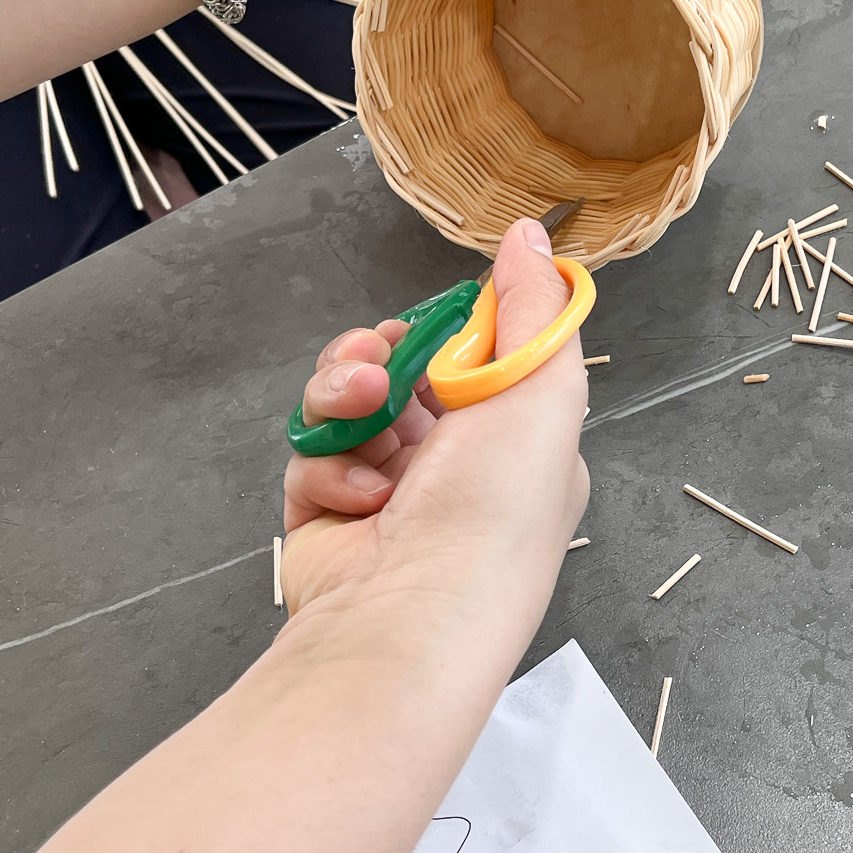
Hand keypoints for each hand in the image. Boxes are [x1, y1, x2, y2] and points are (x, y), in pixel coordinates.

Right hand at [280, 219, 589, 613]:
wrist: (407, 618)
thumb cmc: (492, 510)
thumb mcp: (538, 391)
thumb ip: (532, 307)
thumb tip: (530, 234)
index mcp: (518, 448)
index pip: (477, 363)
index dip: (447, 333)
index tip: (432, 322)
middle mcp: (456, 474)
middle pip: (403, 374)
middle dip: (380, 355)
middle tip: (375, 362)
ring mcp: (389, 499)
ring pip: (349, 405)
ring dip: (346, 396)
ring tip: (359, 410)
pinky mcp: (326, 519)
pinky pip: (314, 456)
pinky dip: (329, 465)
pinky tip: (357, 495)